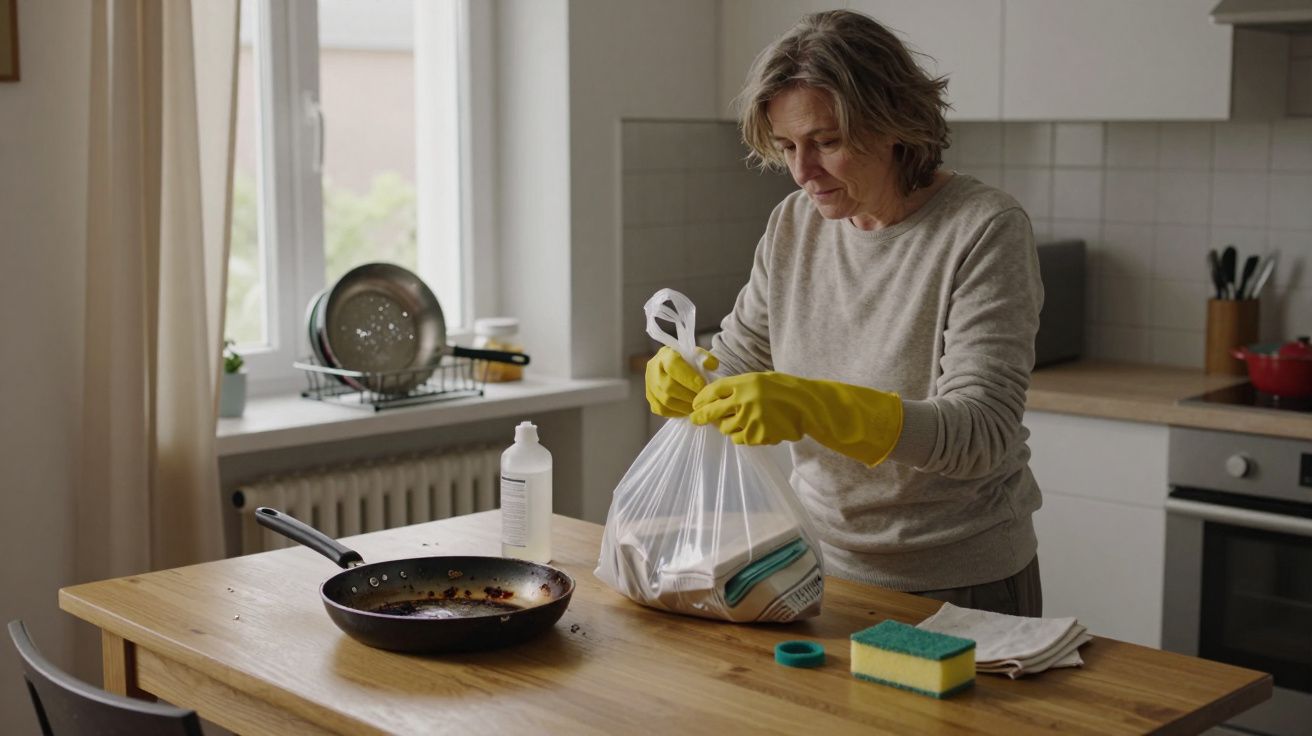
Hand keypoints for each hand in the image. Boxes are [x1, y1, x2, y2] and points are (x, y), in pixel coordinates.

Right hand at [645, 346, 717, 417]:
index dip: (689, 377)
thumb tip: (711, 365)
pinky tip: (688, 410)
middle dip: (689, 394)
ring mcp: (649, 385)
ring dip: (685, 406)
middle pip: (668, 386)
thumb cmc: (687, 360)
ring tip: (698, 406)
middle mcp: (653, 369)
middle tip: (703, 399)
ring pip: (665, 401)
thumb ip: (706, 357)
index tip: (704, 385)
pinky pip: (662, 410)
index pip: (673, 366)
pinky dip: (677, 412)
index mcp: (665, 354)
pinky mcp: (650, 398)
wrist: (672, 367)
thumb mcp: (697, 354)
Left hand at [690, 372, 903, 465]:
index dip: (701, 399)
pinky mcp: (758, 435)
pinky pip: (740, 439)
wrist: (810, 406)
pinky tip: (752, 430)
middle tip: (696, 419)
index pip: (713, 390)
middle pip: (712, 411)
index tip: (696, 404)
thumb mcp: (761, 379)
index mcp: (745, 382)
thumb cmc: (785, 389)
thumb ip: (739, 386)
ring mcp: (751, 419)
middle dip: (701, 417)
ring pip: (726, 428)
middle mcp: (745, 399)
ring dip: (727, 427)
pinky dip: (742, 436)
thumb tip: (715, 396)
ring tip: (739, 422)